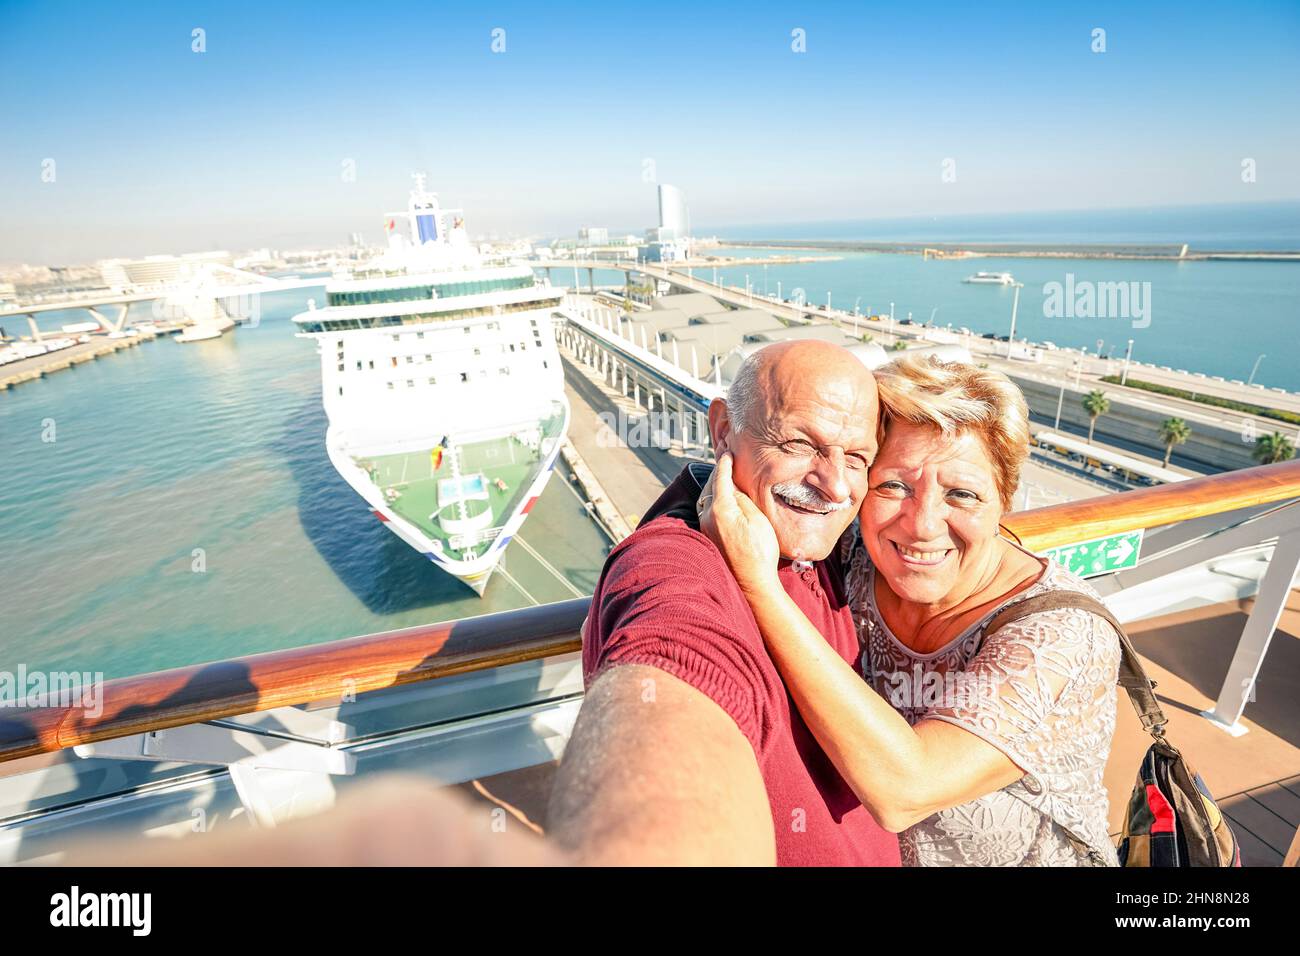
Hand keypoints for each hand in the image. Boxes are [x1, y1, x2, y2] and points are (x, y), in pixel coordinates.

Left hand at [697, 453, 780, 595]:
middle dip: (717, 473)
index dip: (725, 463)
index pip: (721, 478)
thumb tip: (734, 488)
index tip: (727, 452)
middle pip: (710, 487)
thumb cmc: (760, 552)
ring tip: (724, 476)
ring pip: (706, 498)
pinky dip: (713, 499)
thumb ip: (743, 500)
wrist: (752, 584)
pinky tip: (721, 499)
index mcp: (720, 509)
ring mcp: (705, 528)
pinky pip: (707, 510)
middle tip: (725, 459)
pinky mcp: (707, 537)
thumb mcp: (757, 520)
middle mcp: (707, 517)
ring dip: (714, 486)